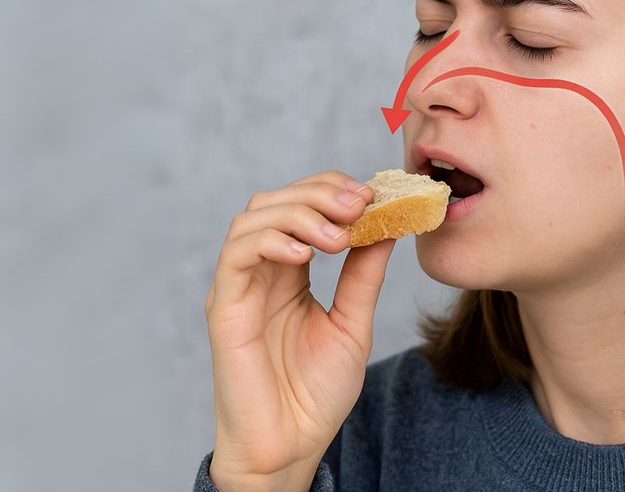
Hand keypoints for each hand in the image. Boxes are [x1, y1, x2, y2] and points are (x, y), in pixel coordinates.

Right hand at [204, 170, 395, 490]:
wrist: (292, 446)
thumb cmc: (316, 392)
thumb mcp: (352, 321)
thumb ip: (363, 273)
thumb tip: (388, 223)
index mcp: (289, 271)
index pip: (300, 205)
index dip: (332, 190)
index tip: (373, 194)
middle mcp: (260, 272)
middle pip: (274, 201)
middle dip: (318, 192)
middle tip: (358, 203)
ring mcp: (239, 287)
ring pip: (252, 219)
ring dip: (299, 213)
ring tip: (338, 236)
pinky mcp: (224, 309)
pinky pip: (236, 257)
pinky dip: (271, 242)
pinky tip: (306, 256)